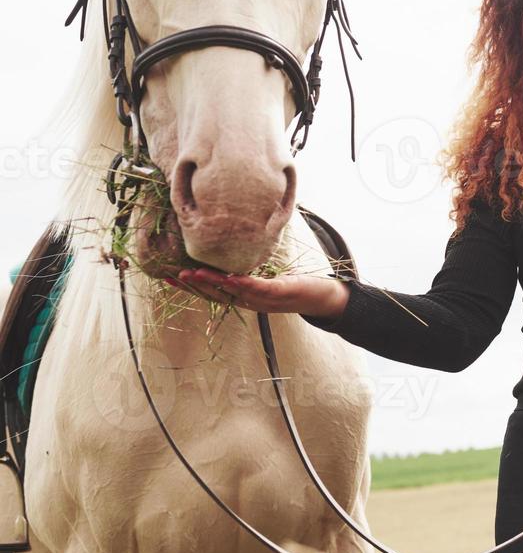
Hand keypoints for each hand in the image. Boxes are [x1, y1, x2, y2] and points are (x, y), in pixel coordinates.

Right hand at [172, 267, 349, 319]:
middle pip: (217, 295)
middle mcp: (251, 302)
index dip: (190, 287)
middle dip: (193, 286)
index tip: (168, 277)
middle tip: (172, 275)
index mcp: (245, 298)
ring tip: (192, 273)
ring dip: (212, 284)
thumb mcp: (268, 276)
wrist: (325, 297)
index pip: (212, 292)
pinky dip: (243, 283)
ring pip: (234, 292)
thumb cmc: (295, 284)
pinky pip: (259, 288)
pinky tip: (229, 277)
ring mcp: (266, 299)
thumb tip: (230, 250)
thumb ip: (248, 269)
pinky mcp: (281, 293)